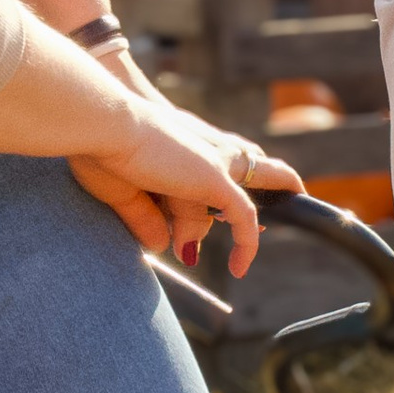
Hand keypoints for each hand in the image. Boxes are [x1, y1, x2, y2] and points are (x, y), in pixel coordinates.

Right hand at [70, 111, 298, 277]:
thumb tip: (164, 245)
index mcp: (181, 139)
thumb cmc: (101, 148)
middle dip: (270, 179)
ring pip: (257, 181)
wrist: (106, 125)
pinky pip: (244, 218)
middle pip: (249, 162)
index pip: (215, 158)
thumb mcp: (125, 191)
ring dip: (269, 201)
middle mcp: (204, 145)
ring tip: (292, 209)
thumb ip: (146, 219)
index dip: (226, 179)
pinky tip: (239, 268)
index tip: (225, 204)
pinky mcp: (216, 180)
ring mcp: (214, 161)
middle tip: (289, 194)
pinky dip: (245, 244)